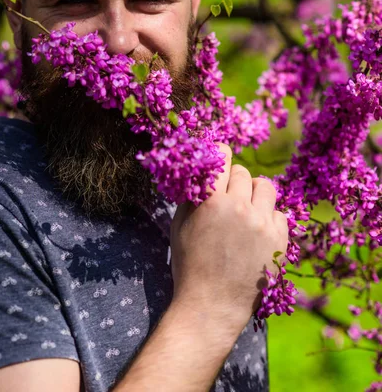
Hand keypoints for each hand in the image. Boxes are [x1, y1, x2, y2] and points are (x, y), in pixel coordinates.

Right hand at [170, 143, 287, 335]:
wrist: (211, 306)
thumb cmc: (190, 266)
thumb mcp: (179, 227)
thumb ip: (192, 197)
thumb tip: (202, 174)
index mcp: (212, 201)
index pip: (222, 156)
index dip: (220, 153)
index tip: (219, 157)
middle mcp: (240, 207)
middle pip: (244, 173)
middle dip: (234, 180)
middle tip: (228, 196)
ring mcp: (262, 224)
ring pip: (266, 187)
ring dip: (255, 194)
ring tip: (247, 210)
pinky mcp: (280, 240)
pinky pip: (280, 213)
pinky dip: (269, 217)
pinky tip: (258, 231)